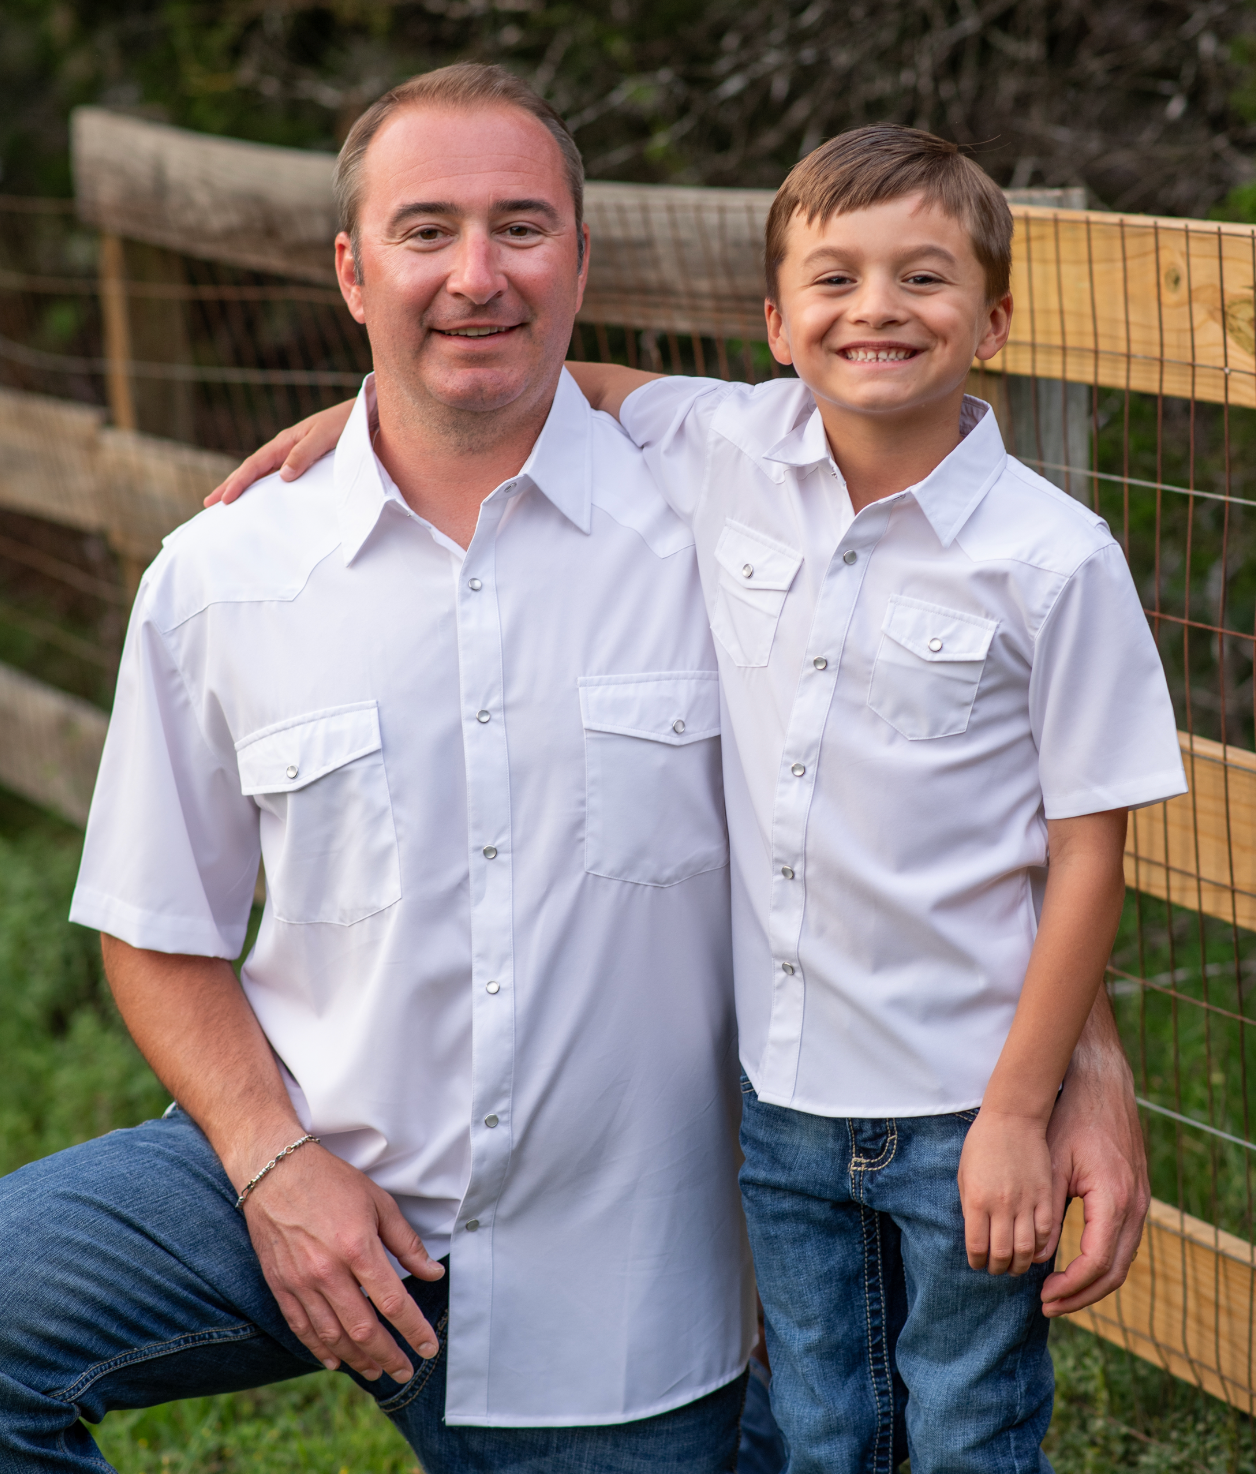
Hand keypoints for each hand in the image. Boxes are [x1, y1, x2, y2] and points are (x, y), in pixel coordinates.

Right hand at [204, 399, 355, 506]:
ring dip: (244, 488)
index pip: (254, 465)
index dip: (238, 483)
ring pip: (262, 474)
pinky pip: (277, 476)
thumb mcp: (324, 437)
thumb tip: (282, 477)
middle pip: (251, 470)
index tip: (224, 500)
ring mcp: (291, 455)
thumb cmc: (344, 424)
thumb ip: (304, 455)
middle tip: (209, 504)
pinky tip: (261, 498)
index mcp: (284, 442)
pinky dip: (264, 487)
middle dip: (230, 486)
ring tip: (227, 503)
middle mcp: (283, 448)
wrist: (363, 415)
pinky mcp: (302, 462)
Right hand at [239, 1139, 444, 1380]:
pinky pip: (302, 1328)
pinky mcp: (280, 1286)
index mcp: (358, 1248)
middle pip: (364, 1329)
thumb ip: (406, 1242)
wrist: (273, 1171)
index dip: (414, 1329)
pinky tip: (336, 1361)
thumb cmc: (331, 1181)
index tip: (428, 1347)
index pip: (393, 1302)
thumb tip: (432, 1274)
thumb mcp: (378, 1201)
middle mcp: (328, 1272)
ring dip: (358, 1360)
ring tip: (377, 1372)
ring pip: (333, 1336)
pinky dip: (320, 1350)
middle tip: (406, 1370)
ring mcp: (301, 1282)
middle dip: (389, 1355)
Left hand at [957, 1108, 1055, 1275]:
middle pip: (1002, 1254)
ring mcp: (1026, 1200)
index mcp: (977, 1199)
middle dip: (998, 1268)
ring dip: (1019, 1264)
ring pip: (1026, 1250)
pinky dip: (1040, 1247)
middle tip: (998, 1269)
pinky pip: (1046, 1233)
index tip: (978, 1263)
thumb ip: (969, 1208)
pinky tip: (1033, 1248)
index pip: (977, 1247)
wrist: (1012, 1116)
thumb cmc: (982, 1143)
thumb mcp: (965, 1174)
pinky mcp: (1046, 1195)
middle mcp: (1001, 1204)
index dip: (977, 1261)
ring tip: (1015, 1265)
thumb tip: (976, 1238)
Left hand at [1040, 1002, 1148, 1315]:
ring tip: (1057, 1293)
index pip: (1097, 1264)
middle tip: (1047, 1305)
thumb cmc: (1069, 1115)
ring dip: (1092, 1283)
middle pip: (1115, 1272)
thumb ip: (1045, 1210)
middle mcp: (1135, 1205)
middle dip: (1081, 1295)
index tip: (1042, 1296)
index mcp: (1114, 1199)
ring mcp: (1141, 1201)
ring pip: (1123, 1260)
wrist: (1100, 1081)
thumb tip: (1036, 1256)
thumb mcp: (1050, 1161)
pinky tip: (1073, 1265)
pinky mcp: (1136, 1195)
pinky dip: (1101, 1262)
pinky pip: (1123, 1242)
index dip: (1070, 1287)